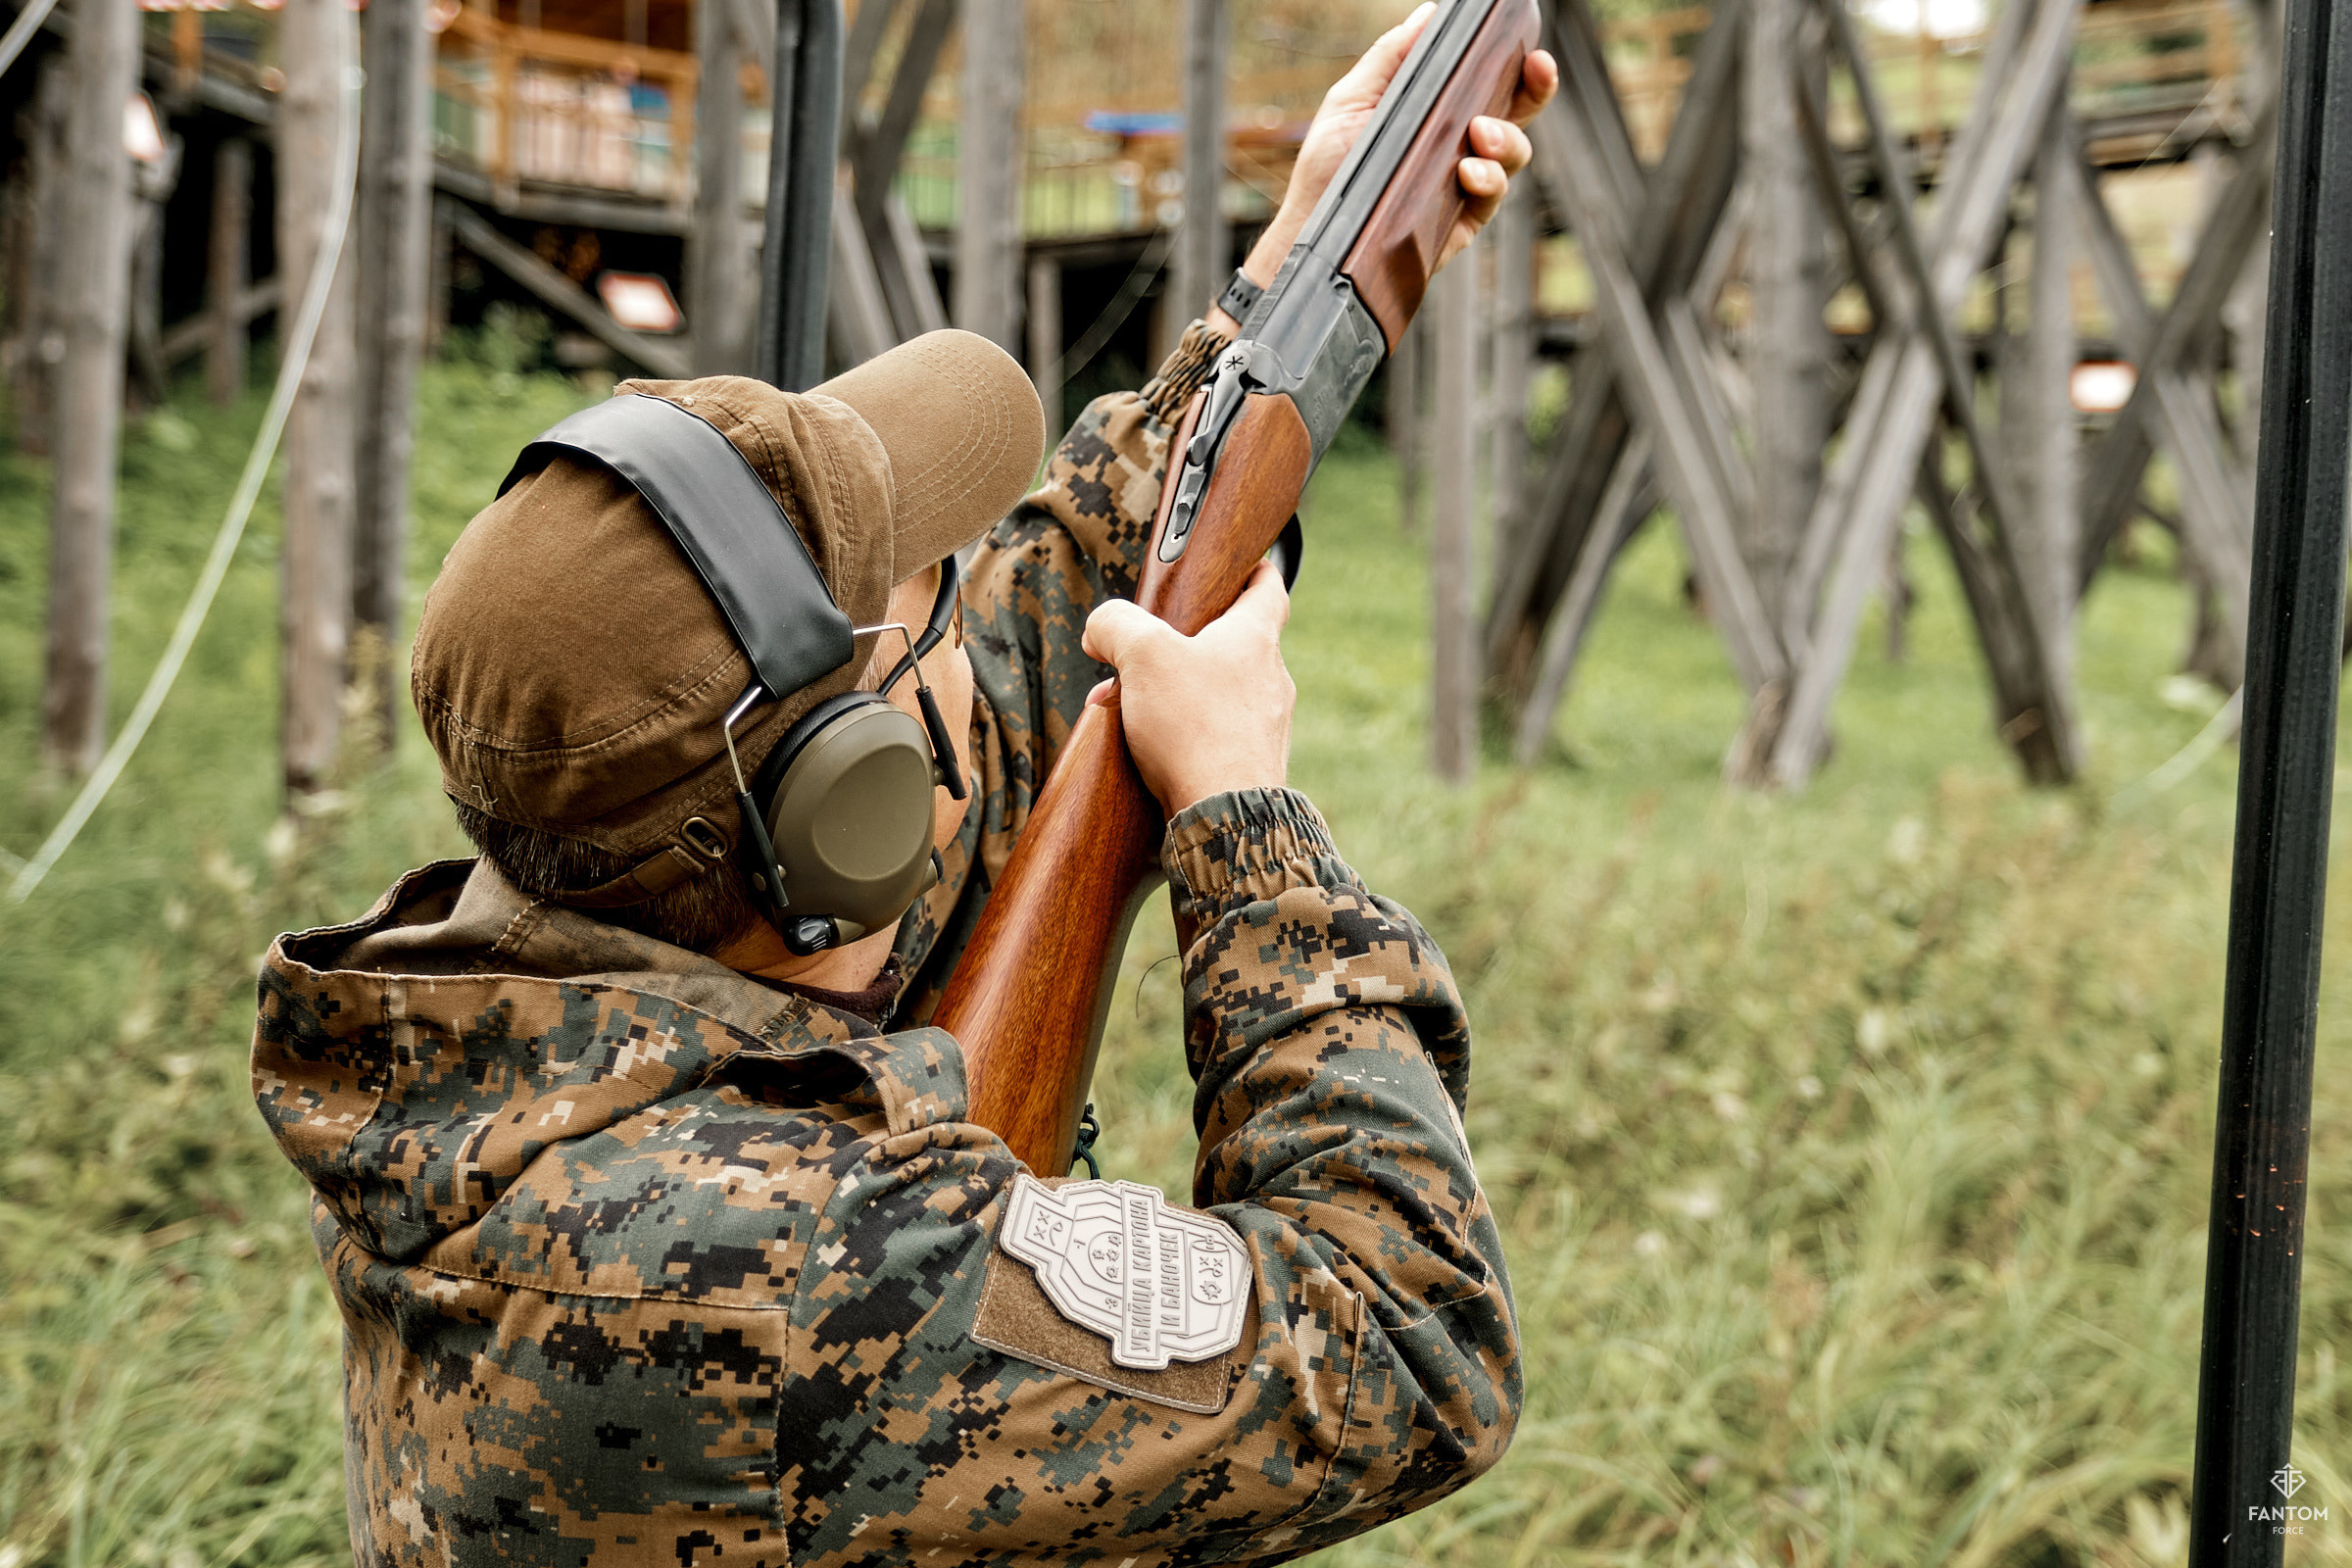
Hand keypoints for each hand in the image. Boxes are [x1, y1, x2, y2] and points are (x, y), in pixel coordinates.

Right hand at [1081, 562, 1295, 815]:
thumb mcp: (1141, 654)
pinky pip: (1215, 733)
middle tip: (1140, 653)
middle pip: (1230, 643)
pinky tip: (1147, 747)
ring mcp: (1265, 724)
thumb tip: (1102, 628)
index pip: (1268, 586)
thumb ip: (1115, 624)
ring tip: (1128, 707)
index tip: (1237, 567)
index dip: (1252, 569)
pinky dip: (1182, 732)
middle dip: (1180, 645)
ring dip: (1173, 692)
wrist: (1226, 814)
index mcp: (1254, 637)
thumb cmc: (1194, 726)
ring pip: (1217, 692)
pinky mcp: (1252, 763)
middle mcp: (1270, 678)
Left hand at [1208, 3, 1558, 332]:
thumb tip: (1430, 13)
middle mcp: (1461, 146)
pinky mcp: (1461, 222)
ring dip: (1507, 139)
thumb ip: (1391, 57)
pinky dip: (1489, 179)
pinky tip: (1469, 171)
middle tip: (1536, 72)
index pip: (1494, 85)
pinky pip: (1492, 197)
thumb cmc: (1327, 167)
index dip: (1522, 68)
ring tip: (1480, 135)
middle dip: (1536, 91)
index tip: (1533, 53)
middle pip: (1517, 115)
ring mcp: (1465, 184)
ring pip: (1514, 155)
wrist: (1309, 229)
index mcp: (1442, 113)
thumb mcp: (1352, 100)